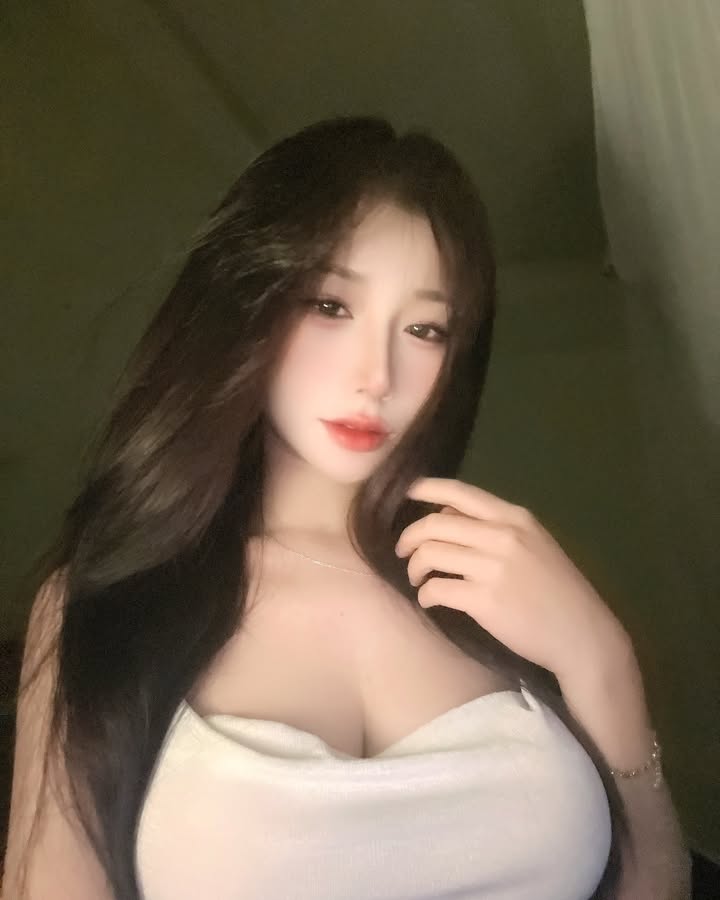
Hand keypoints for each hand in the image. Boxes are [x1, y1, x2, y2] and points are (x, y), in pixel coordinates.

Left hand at [395, 477, 630, 682]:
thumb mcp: (534, 544)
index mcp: (516, 518)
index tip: (408, 495)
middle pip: (434, 524)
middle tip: (404, 552)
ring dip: (415, 567)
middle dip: (410, 538)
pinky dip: (426, 594)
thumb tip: (447, 516)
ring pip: (430, 554)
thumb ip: (496, 527)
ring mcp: (493, 568)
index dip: (427, 489)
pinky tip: (430, 600)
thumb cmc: (558, 591)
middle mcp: (503, 536)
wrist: (582, 634)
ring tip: (418, 580)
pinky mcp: (484, 601)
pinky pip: (436, 588)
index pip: (461, 492)